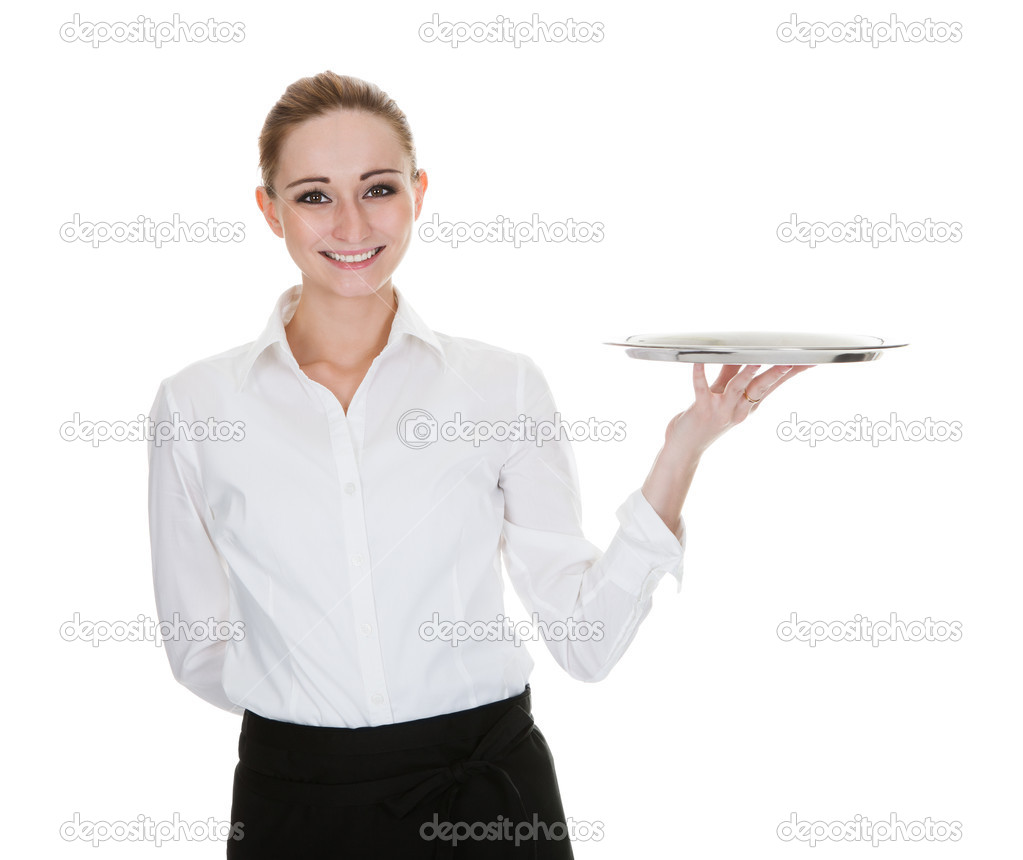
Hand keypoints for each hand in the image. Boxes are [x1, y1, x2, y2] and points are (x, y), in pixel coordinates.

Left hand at [663, 363, 813, 458]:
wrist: (685, 447)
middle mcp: (739, 409)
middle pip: (761, 388)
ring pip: (737, 389)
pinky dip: (699, 374)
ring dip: (746, 374)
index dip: (791, 373)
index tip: (809, 361)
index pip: (773, 386)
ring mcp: (721, 410)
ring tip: (755, 360)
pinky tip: (698, 361)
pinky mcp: (702, 410)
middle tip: (790, 361)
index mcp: (748, 405)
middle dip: (776, 374)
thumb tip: (742, 353)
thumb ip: (732, 373)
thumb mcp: (722, 394)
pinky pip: (701, 389)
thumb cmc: (704, 419)